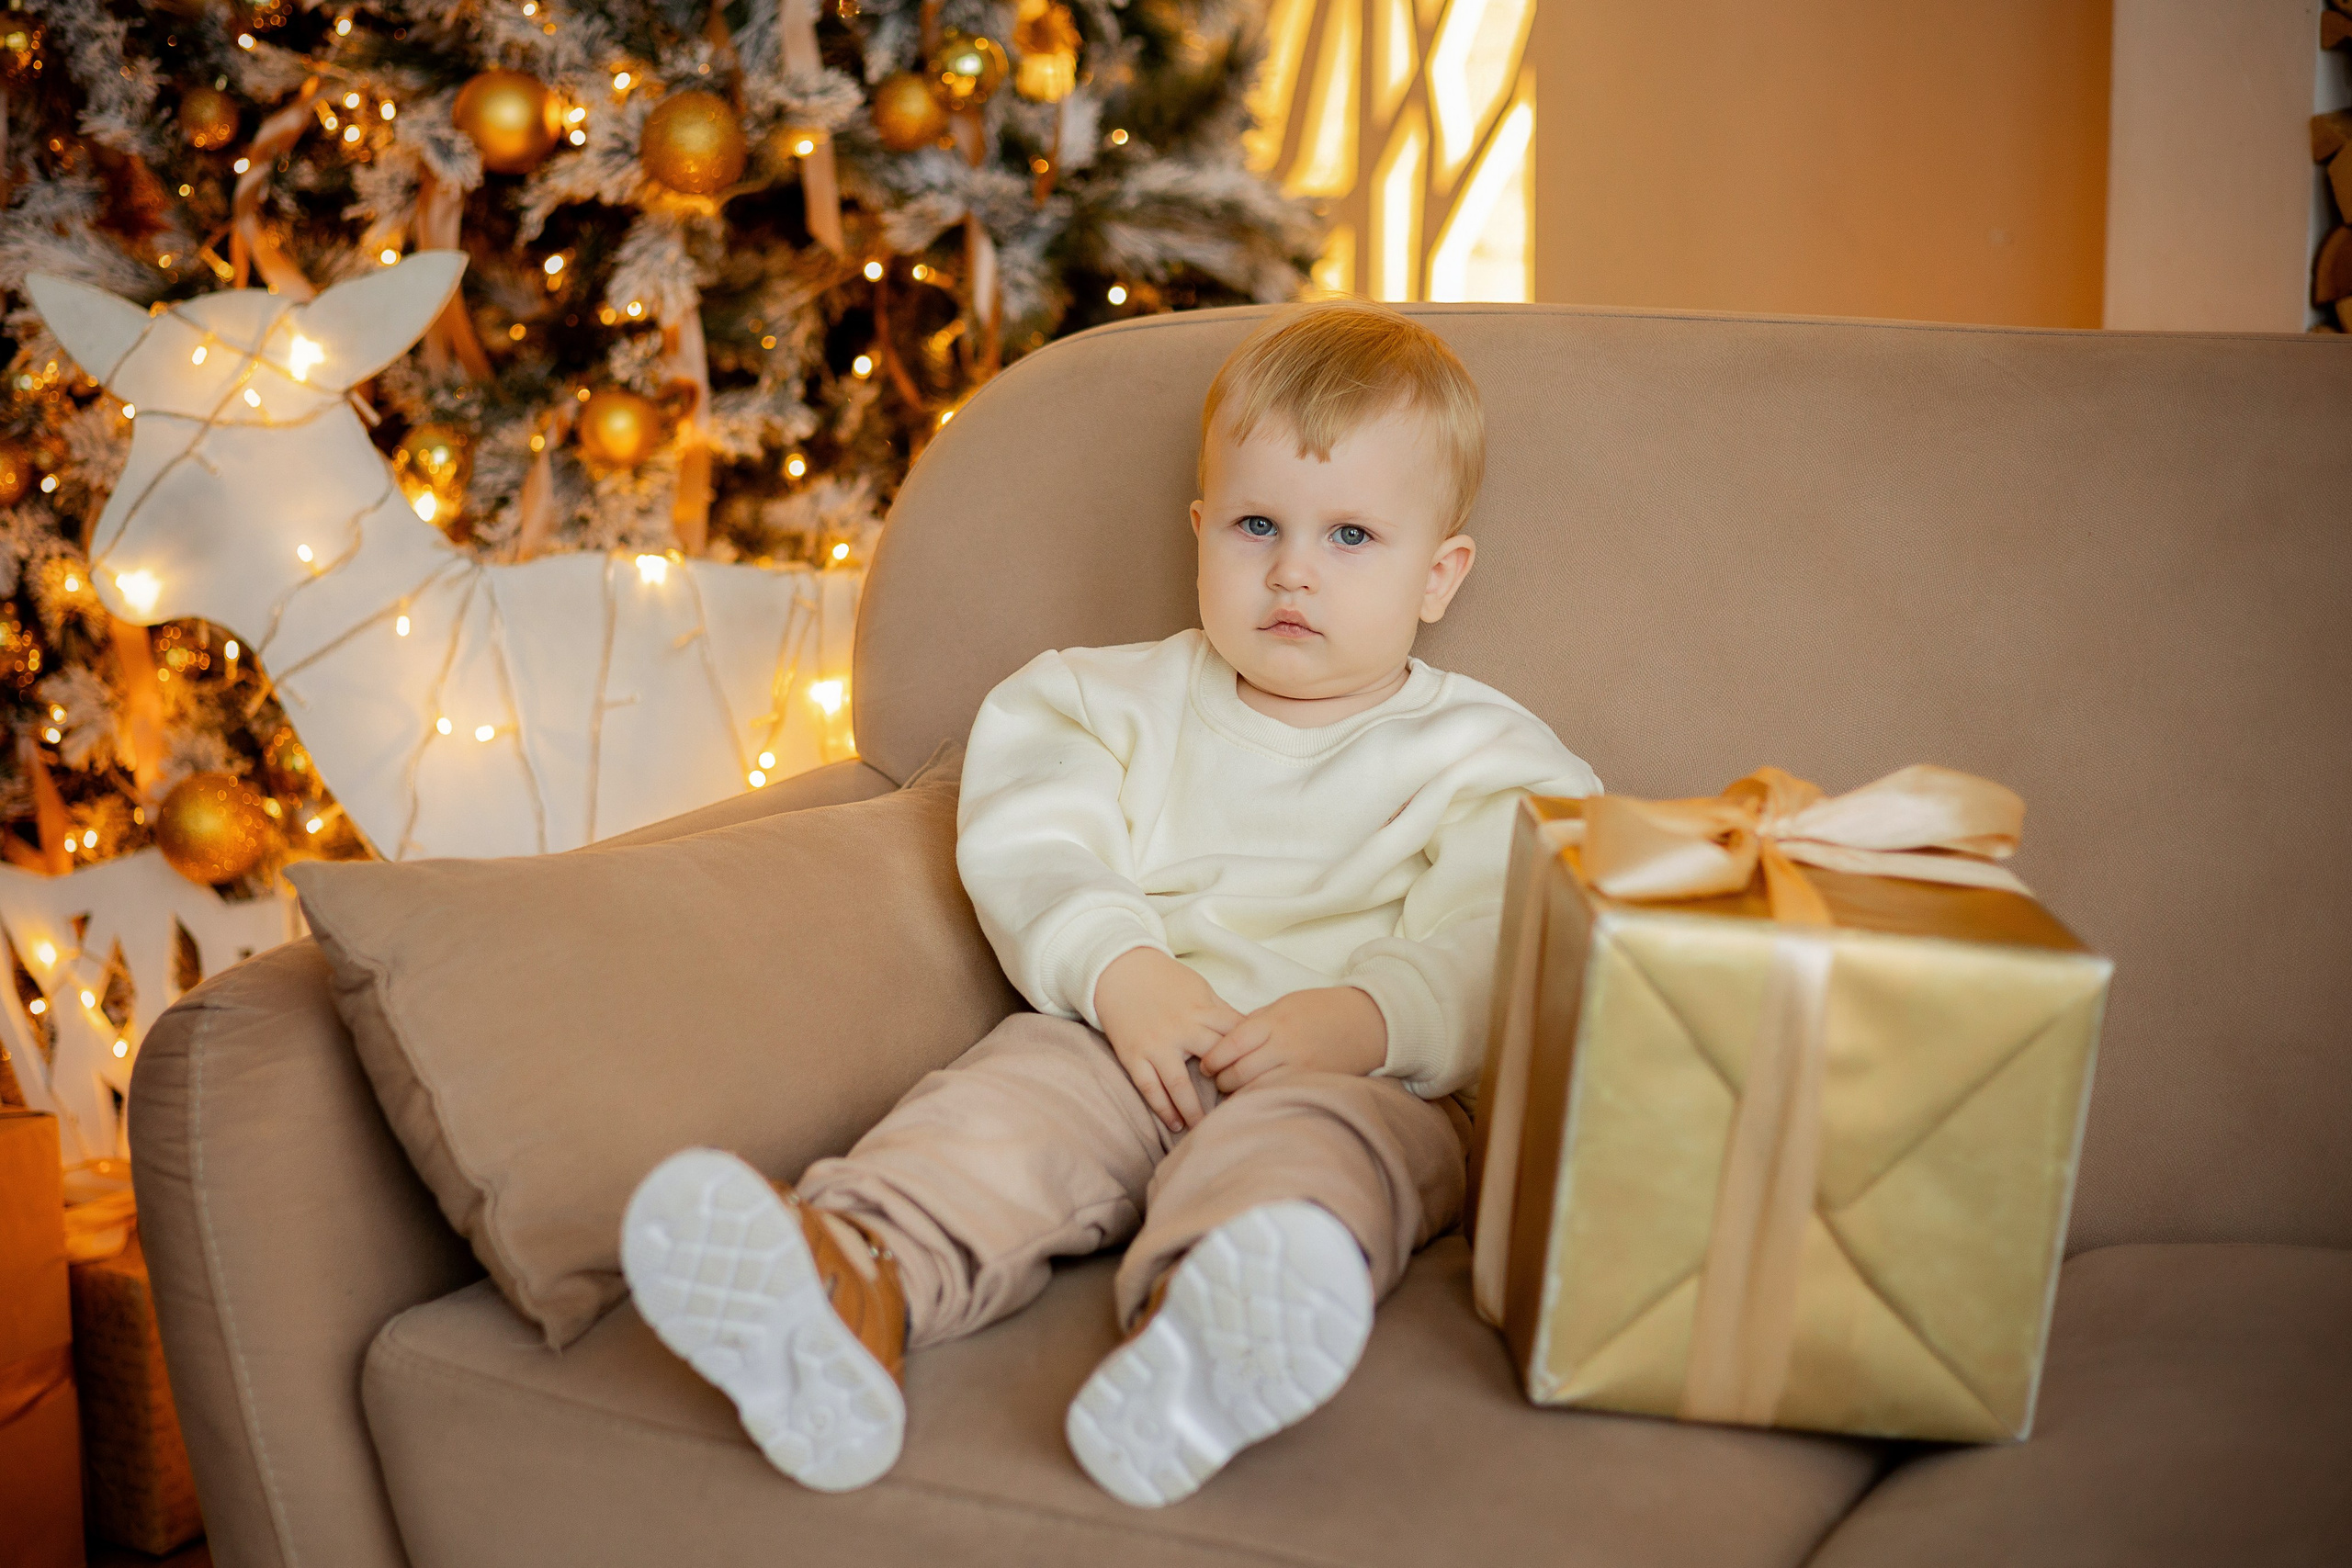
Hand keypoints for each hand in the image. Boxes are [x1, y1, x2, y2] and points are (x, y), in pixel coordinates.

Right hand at [1093, 947, 1242, 1132]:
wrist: (1119, 970)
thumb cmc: (1165, 980)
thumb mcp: (1199, 988)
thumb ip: (1221, 1012)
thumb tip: (1249, 1033)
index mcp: (1202, 1011)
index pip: (1234, 1040)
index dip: (1249, 1060)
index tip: (1260, 1080)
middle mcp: (1181, 1030)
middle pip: (1212, 1064)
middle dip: (1227, 1088)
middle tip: (1240, 1110)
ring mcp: (1155, 1045)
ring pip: (1179, 1085)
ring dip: (1194, 1111)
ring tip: (1206, 1129)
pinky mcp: (1133, 1055)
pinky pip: (1150, 1088)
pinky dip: (1163, 1109)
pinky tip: (1175, 1124)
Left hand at [1199, 986, 1386, 1094]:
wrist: (1367, 1022)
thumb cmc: (1321, 1009)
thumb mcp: (1284, 1005)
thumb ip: (1255, 1023)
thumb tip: (1224, 1039)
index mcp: (1274, 1022)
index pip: (1232, 1044)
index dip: (1214, 1058)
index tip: (1206, 1065)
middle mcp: (1285, 1046)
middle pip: (1240, 1071)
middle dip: (1222, 1079)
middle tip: (1217, 1080)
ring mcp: (1300, 1068)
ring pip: (1256, 1089)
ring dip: (1239, 1093)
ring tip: (1233, 1093)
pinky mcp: (1312, 1083)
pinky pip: (1278, 1095)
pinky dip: (1262, 1099)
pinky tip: (1255, 1100)